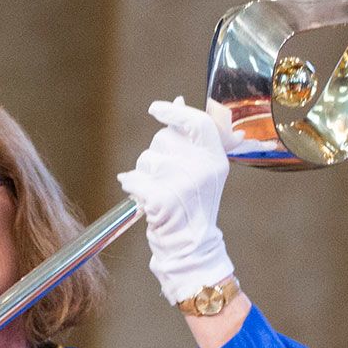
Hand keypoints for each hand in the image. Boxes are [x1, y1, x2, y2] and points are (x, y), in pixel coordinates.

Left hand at [116, 96, 237, 306]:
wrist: (191, 245)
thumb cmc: (193, 205)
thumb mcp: (203, 169)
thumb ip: (191, 137)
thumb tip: (177, 102)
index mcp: (216, 159)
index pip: (197, 122)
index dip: (174, 113)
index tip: (156, 108)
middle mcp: (203, 169)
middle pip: (164, 139)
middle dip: (156, 154)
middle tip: (167, 178)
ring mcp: (183, 184)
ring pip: (146, 159)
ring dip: (143, 173)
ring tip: (159, 191)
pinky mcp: (162, 200)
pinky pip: (133, 179)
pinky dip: (131, 186)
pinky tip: (141, 196)